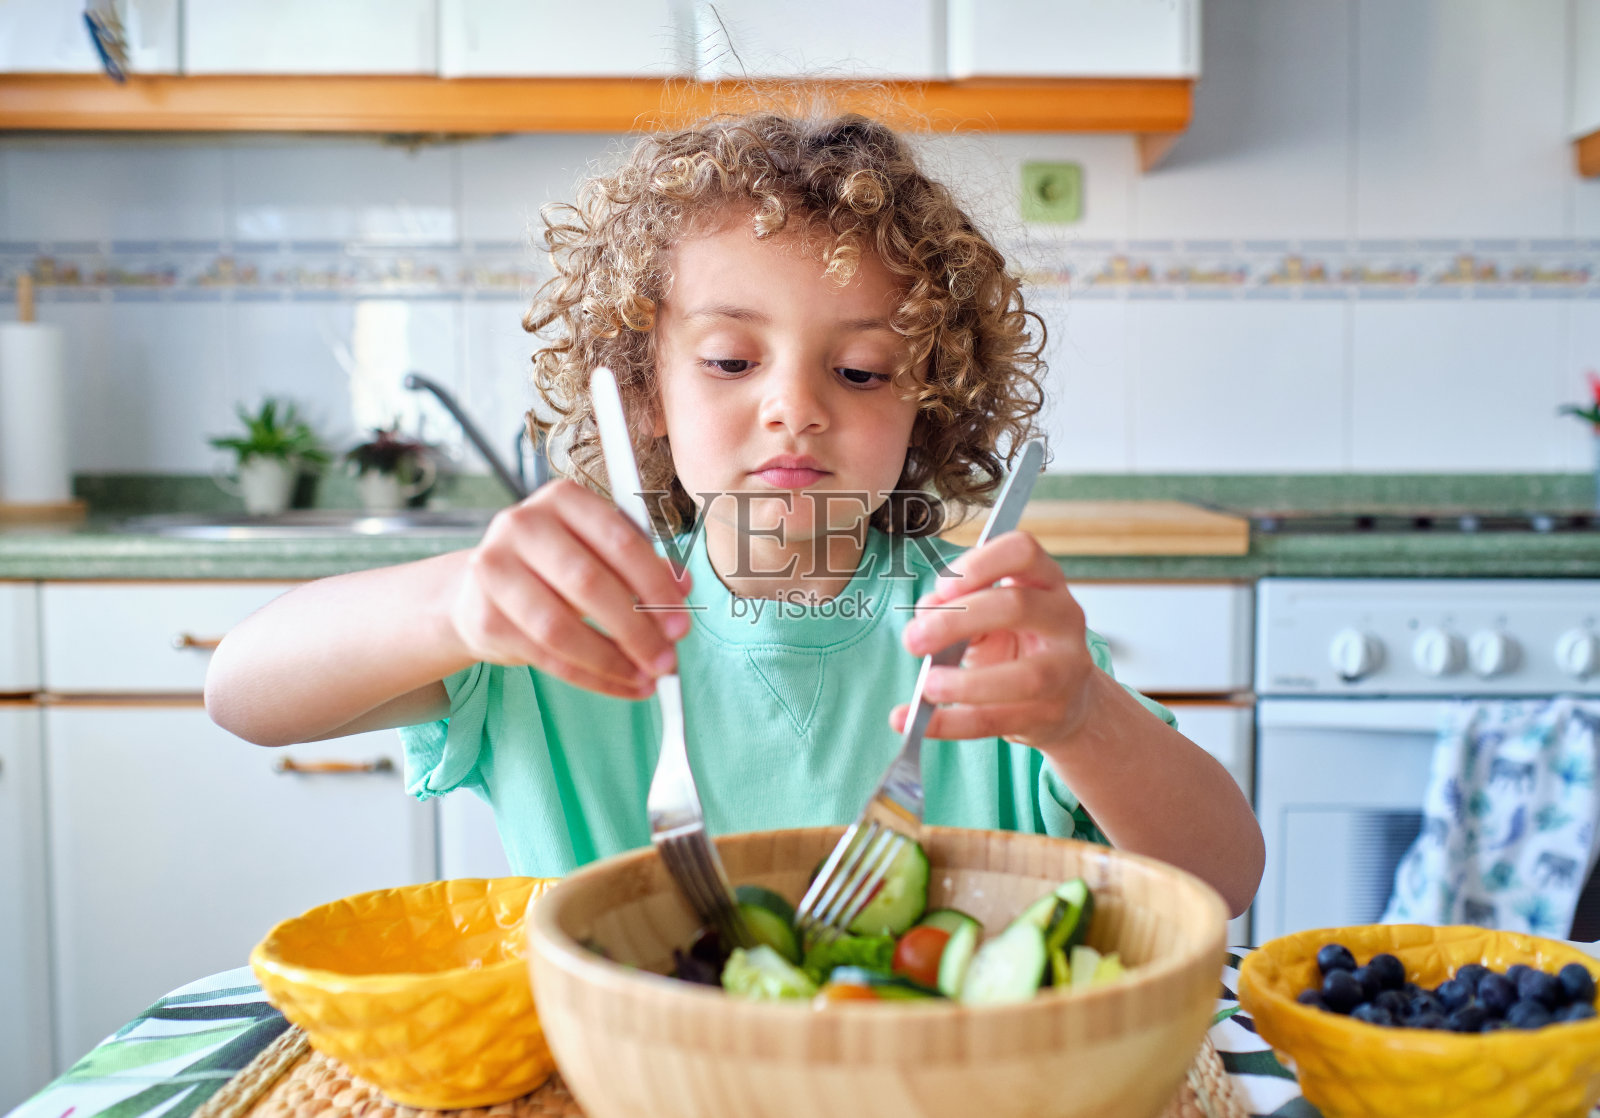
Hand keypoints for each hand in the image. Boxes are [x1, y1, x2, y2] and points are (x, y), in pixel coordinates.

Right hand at [447, 478, 692, 699]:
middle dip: (636, 629)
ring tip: (645, 678)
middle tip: (666, 658)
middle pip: (589, 584)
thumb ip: (641, 564)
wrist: (480, 589)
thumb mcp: (599, 552)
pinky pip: (545, 656)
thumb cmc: (554, 566)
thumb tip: (683, 586)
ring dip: (612, 660)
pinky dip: (589, 677)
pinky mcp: (483, 616)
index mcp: (563, 499)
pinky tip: (619, 684)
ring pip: (561, 627)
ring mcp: (495, 569)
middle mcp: (523, 525)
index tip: (680, 622)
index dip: (655, 586)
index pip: (619, 540)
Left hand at [889, 530, 1092, 751]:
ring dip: (964, 682)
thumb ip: (953, 607)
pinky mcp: (1049, 715)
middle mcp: (1064, 619)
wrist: (1061, 699)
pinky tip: (911, 719)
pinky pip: (996, 721)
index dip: (980, 564)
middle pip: (1015, 607)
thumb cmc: (1015, 644)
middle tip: (914, 639)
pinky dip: (948, 724)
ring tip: (926, 685)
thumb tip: (924, 613)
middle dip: (956, 622)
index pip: (1022, 551)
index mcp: (1045, 581)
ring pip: (1023, 677)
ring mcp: (1065, 670)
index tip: (942, 586)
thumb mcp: (986, 616)